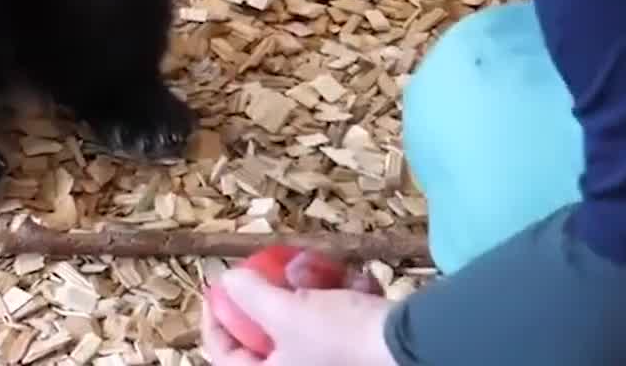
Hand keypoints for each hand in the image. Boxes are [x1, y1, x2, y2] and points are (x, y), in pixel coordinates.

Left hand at [201, 258, 398, 365]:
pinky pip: (341, 315)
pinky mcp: (358, 349)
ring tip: (332, 270)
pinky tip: (363, 284)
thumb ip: (249, 295)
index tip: (218, 287)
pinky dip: (349, 294)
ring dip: (318, 285)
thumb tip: (226, 280)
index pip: (225, 357)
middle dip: (279, 291)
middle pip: (268, 331)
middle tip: (285, 268)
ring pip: (307, 315)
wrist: (411, 345)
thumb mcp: (285, 312)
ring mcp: (331, 361)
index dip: (214, 321)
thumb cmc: (341, 337)